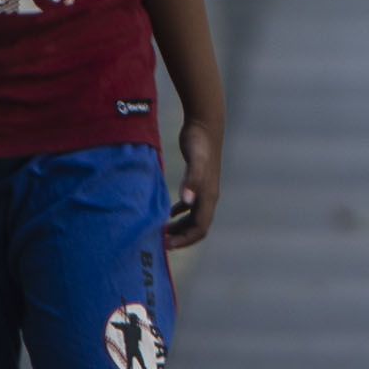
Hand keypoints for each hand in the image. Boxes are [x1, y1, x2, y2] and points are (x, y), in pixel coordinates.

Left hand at [167, 117, 221, 251]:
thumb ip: (191, 180)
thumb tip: (187, 202)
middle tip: (160, 242)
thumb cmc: (198, 142)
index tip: (166, 244)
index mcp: (208, 196)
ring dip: (180, 227)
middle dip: (180, 237)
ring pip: (194, 217)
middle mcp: (208, 196)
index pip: (200, 228)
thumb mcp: (194, 161)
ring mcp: (204, 189)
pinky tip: (168, 213)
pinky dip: (180, 213)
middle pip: (197, 227)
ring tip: (161, 232)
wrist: (205, 124)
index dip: (184, 240)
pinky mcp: (198, 182)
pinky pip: (191, 206)